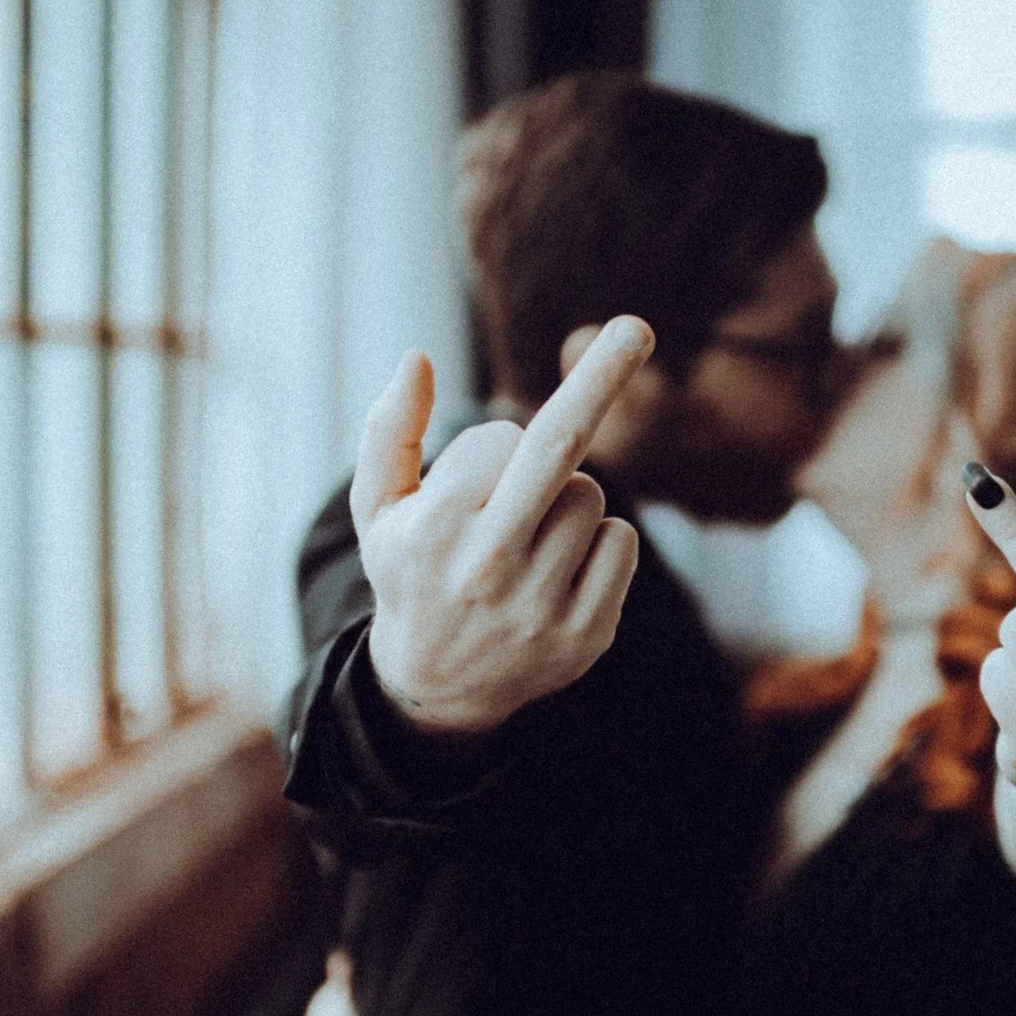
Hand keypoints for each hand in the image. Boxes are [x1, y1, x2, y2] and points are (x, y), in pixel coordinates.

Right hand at [351, 319, 653, 733]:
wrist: (439, 689)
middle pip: (560, 449)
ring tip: (527, 542)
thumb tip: (418, 356)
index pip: (500, 440)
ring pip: (590, 496)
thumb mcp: (377, 508)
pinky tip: (559, 571)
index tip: (482, 472)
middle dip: (599, 378)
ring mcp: (542, 606)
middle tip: (638, 326)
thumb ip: (389, 430)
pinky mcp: (586, 634)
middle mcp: (489, 568)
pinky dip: (601, 542)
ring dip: (568, 500)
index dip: (495, 447)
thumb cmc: (410, 575)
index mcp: (434, 530)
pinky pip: (622, 541)